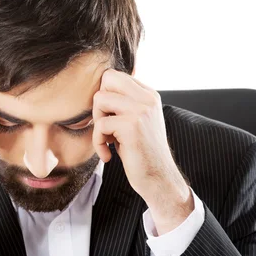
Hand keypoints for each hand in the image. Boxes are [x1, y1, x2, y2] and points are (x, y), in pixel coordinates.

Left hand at [92, 69, 193, 233]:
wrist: (159, 179)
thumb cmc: (141, 152)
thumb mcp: (136, 121)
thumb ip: (123, 104)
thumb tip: (97, 91)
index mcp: (148, 94)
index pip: (114, 76)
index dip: (104, 96)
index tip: (109, 118)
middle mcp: (147, 98)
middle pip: (107, 79)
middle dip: (98, 103)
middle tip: (105, 125)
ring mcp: (141, 110)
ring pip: (100, 99)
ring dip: (97, 122)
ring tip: (107, 139)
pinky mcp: (132, 126)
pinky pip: (100, 125)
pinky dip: (97, 142)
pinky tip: (108, 154)